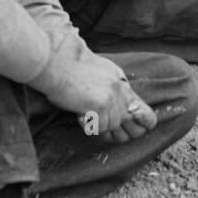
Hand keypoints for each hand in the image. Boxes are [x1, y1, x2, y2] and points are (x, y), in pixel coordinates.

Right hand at [41, 53, 157, 143]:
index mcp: (119, 80)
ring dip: (98, 126)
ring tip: (84, 115)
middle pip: (128, 122)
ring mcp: (111, 97)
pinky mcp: (101, 105)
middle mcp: (119, 89)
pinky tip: (79, 115)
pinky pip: (100, 128)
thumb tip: (119, 114)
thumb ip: (111, 89)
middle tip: (99, 124)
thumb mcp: (97, 73)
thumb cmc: (68, 70)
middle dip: (117, 131)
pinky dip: (89, 126)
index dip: (140, 123)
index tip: (133, 129)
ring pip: (112, 126)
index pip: (143, 110)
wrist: (54, 66)